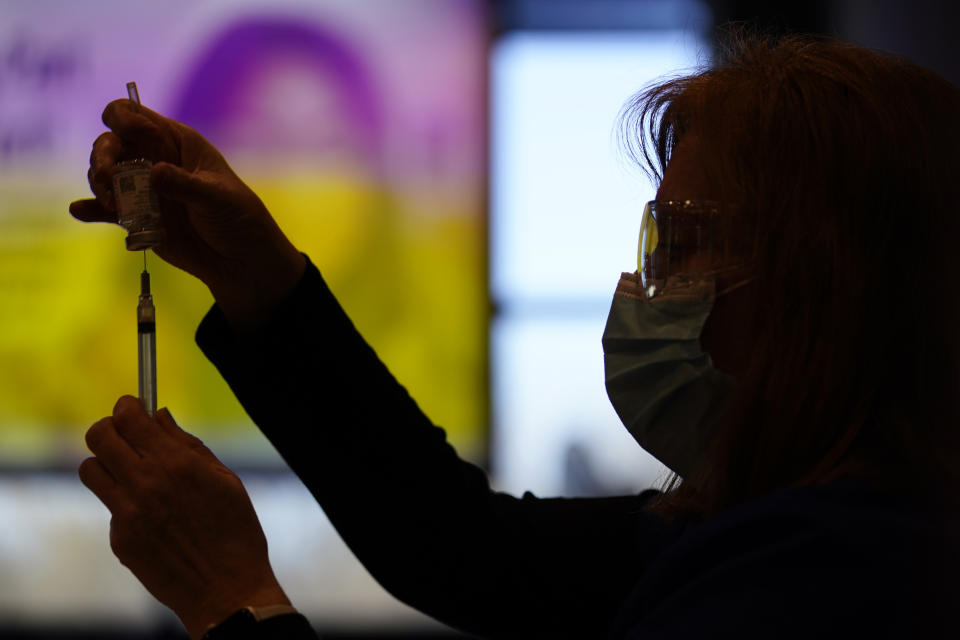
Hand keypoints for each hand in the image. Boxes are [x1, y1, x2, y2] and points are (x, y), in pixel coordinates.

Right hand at [69, 99, 305, 330]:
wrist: (240, 260)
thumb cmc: (238, 219)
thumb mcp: (217, 198)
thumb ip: (185, 185)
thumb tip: (153, 173)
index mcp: (176, 142)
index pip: (135, 115)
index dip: (122, 119)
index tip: (123, 139)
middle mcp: (155, 159)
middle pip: (112, 143)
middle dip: (102, 156)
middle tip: (107, 179)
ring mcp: (144, 188)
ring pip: (105, 173)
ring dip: (99, 184)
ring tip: (113, 206)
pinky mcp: (137, 215)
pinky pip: (106, 208)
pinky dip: (91, 209)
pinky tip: (79, 210)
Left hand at [79, 396, 290, 638]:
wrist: (227, 590)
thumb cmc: (236, 531)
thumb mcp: (225, 480)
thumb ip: (188, 445)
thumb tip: (159, 416)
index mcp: (176, 464)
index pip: (129, 418)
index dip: (128, 406)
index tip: (133, 407)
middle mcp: (145, 485)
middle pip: (98, 437)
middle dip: (110, 427)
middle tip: (125, 434)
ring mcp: (127, 514)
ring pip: (90, 469)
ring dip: (106, 463)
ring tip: (129, 471)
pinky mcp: (120, 540)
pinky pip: (109, 507)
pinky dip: (124, 502)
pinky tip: (152, 515)